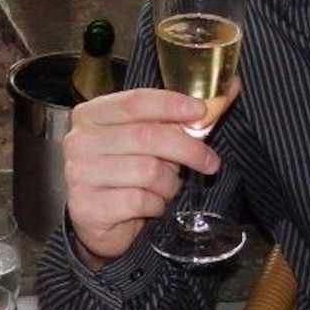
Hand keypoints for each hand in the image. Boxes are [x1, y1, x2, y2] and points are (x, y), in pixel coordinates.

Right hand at [61, 87, 225, 265]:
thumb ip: (183, 117)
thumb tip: (230, 88)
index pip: (135, 101)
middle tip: (209, 162)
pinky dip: (155, 204)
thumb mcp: (152, 140)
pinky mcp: (86, 206)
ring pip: (147, 171)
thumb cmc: (126, 174)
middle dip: (187, 149)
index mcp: (91, 115)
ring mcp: (79, 174)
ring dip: (169, 184)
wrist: (98, 221)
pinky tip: (150, 205)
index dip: (172, 104)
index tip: (201, 112)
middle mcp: (79, 141)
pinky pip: (139, 200)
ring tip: (166, 188)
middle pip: (147, 136)